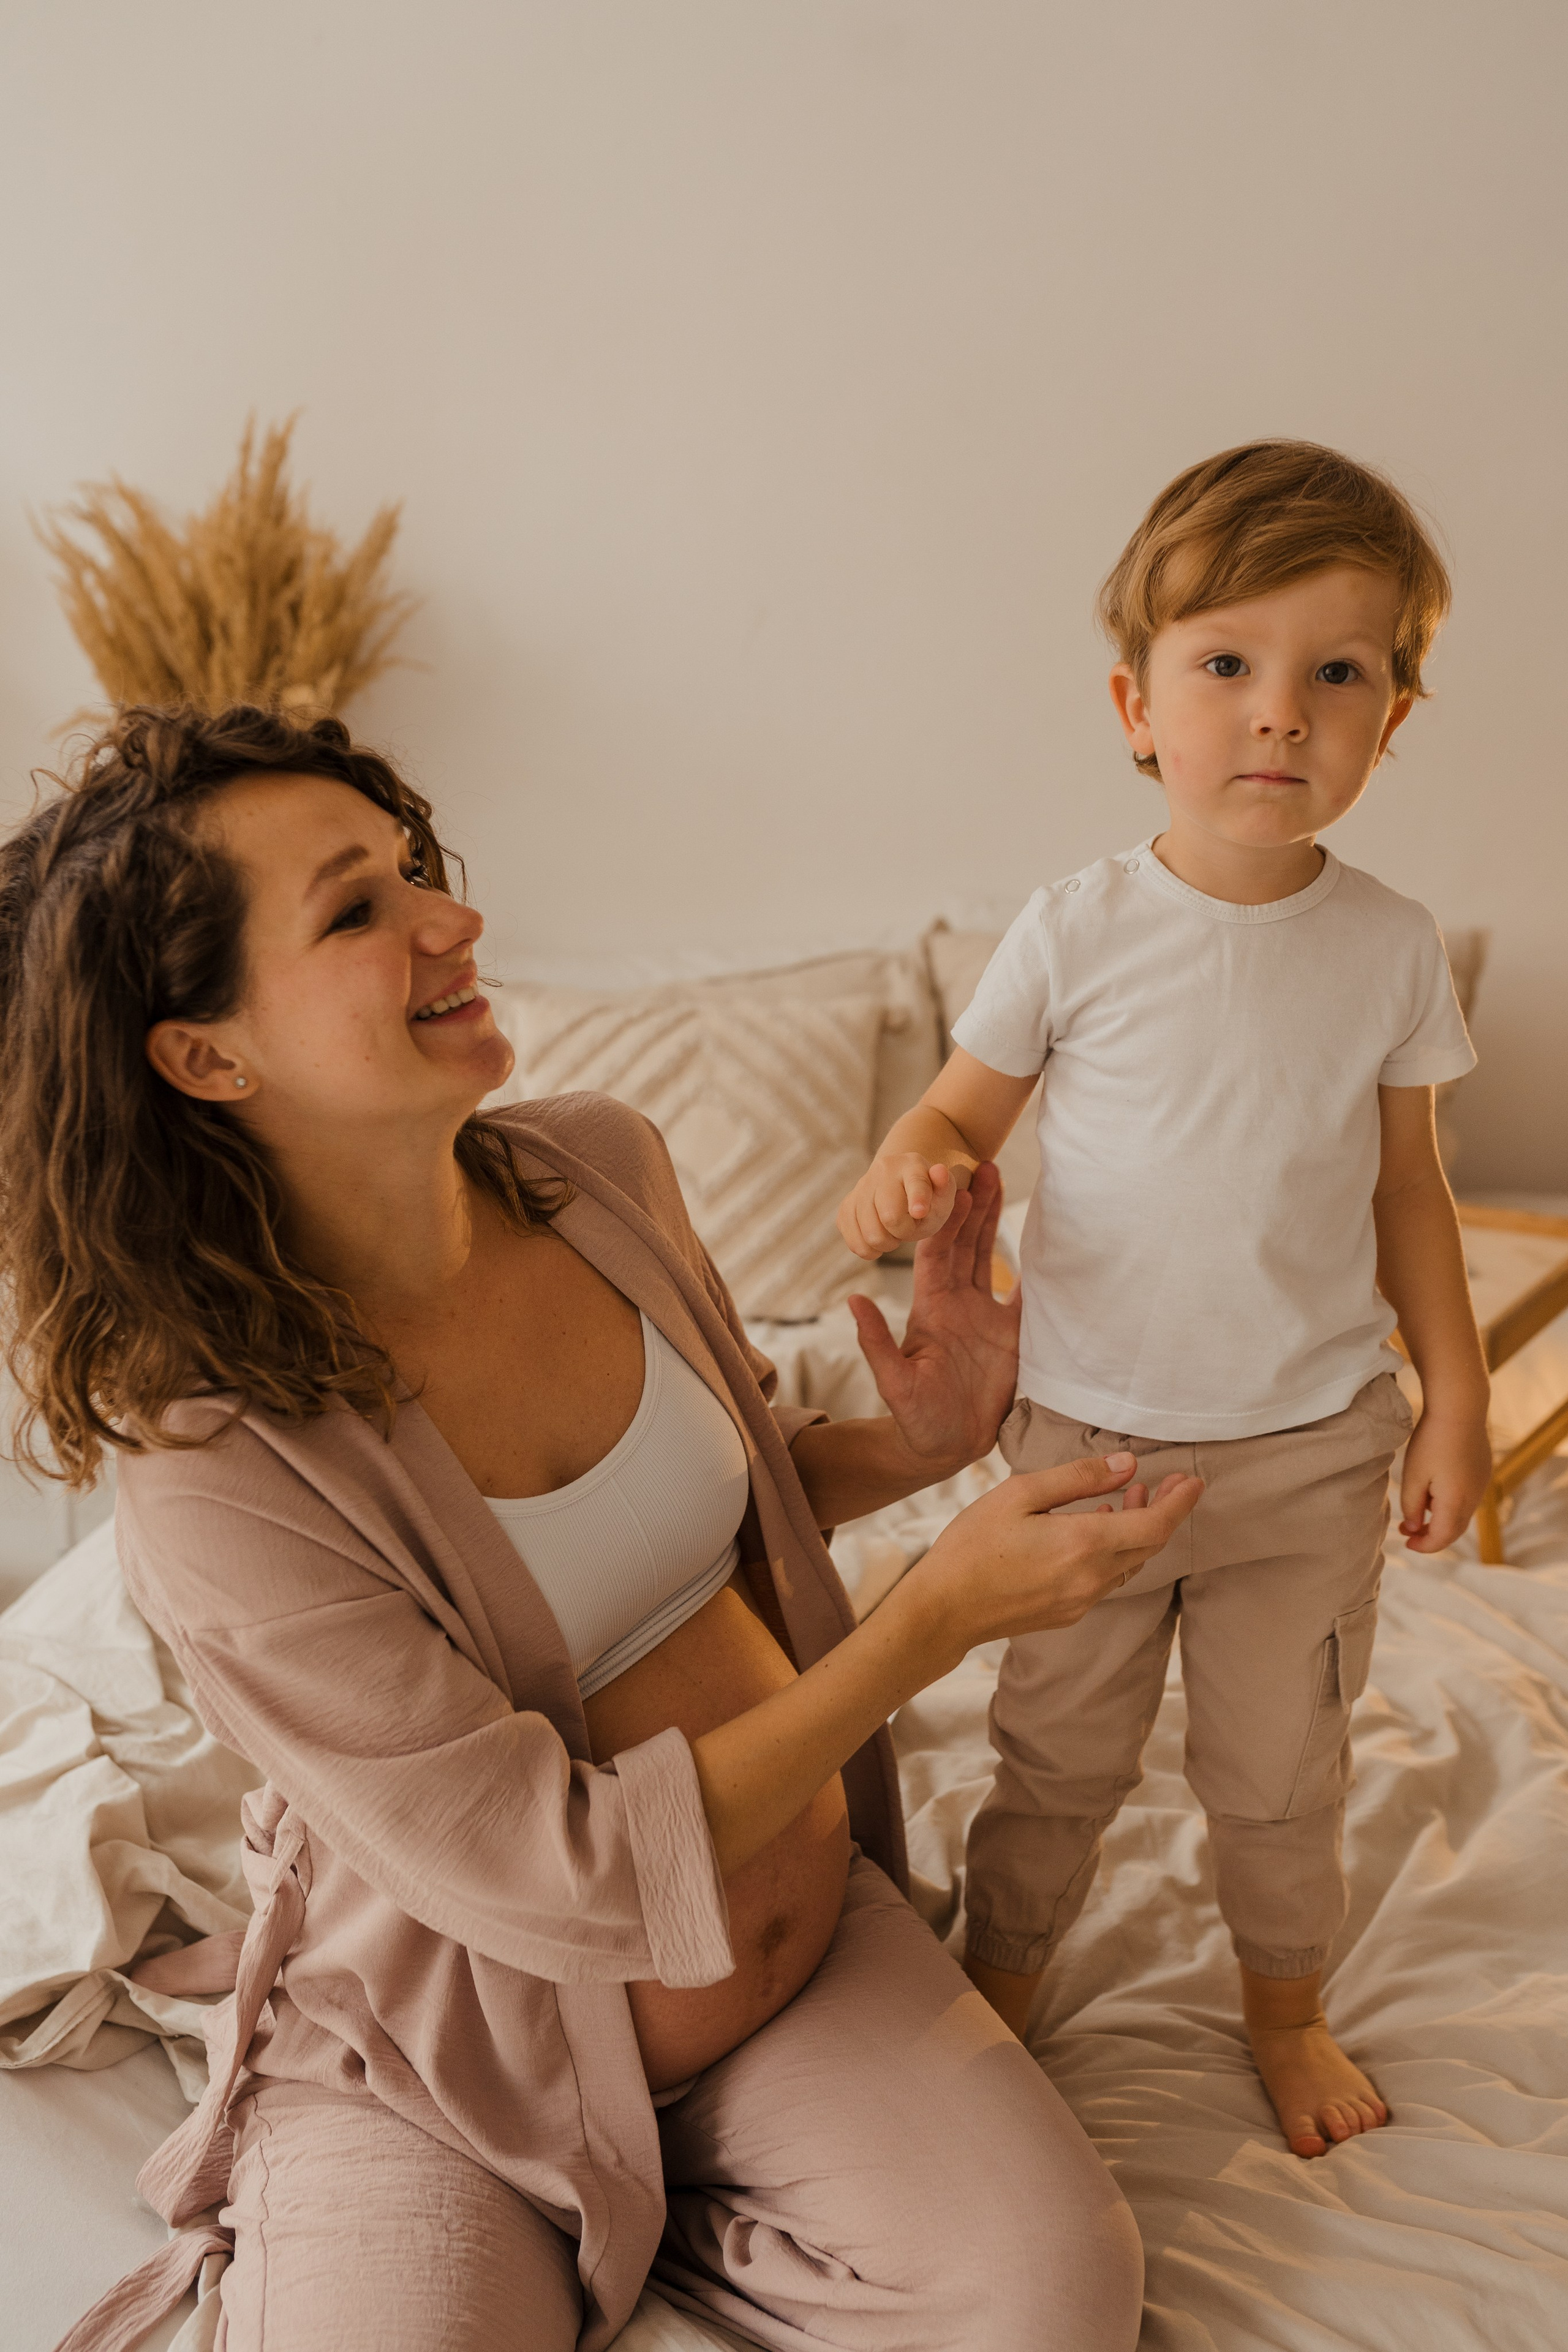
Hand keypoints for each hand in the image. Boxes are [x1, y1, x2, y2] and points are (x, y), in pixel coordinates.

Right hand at [837, 1149, 964, 1259]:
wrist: (899, 1192)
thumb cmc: (927, 1200)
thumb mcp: (943, 1198)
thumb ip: (945, 1189)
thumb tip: (940, 1172)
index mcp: (913, 1165)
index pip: (915, 1183)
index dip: (917, 1199)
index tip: (920, 1212)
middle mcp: (883, 1170)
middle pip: (890, 1217)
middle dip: (905, 1232)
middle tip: (909, 1226)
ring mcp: (861, 1187)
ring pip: (871, 1234)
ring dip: (887, 1242)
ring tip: (894, 1231)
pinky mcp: (846, 1207)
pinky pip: (854, 1241)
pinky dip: (869, 1249)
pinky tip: (879, 1237)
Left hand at [846, 1162, 1019, 1473]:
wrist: (946, 1448)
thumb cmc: (916, 1419)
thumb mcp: (896, 1385)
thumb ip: (877, 1345)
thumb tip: (853, 1301)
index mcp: (930, 1308)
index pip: (936, 1253)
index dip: (942, 1220)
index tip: (950, 1184)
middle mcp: (957, 1303)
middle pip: (964, 1243)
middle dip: (971, 1204)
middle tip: (981, 1164)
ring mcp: (984, 1316)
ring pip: (989, 1255)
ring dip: (993, 1218)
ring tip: (997, 1178)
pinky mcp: (1012, 1334)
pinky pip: (1025, 1292)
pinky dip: (1033, 1264)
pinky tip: (1042, 1235)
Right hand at [904, 1450, 1201, 1658]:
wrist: (943, 1610)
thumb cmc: (973, 1546)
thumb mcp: (1020, 1494)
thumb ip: (1078, 1478)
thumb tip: (1128, 1465)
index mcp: (1083, 1545)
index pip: (1155, 1526)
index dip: (1180, 1502)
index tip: (1194, 1480)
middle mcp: (1092, 1579)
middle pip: (1148, 1545)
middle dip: (1164, 1512)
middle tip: (1168, 1481)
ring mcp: (1081, 1601)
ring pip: (1129, 1563)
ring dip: (1137, 1531)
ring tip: (1129, 1497)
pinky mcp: (1067, 1613)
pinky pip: (1106, 1579)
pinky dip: (1114, 1551)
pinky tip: (1095, 1528)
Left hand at [1399, 1408, 1492, 1552]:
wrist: (1460, 1409)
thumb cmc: (1432, 1441)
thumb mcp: (1413, 1475)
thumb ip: (1411, 1506)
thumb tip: (1414, 1527)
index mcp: (1456, 1502)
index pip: (1441, 1538)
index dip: (1423, 1546)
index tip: (1406, 1543)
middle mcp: (1474, 1498)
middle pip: (1454, 1531)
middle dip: (1430, 1536)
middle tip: (1407, 1531)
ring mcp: (1481, 1485)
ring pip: (1461, 1515)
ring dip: (1440, 1520)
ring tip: (1416, 1511)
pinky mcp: (1482, 1473)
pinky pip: (1467, 1499)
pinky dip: (1450, 1505)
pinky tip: (1433, 1492)